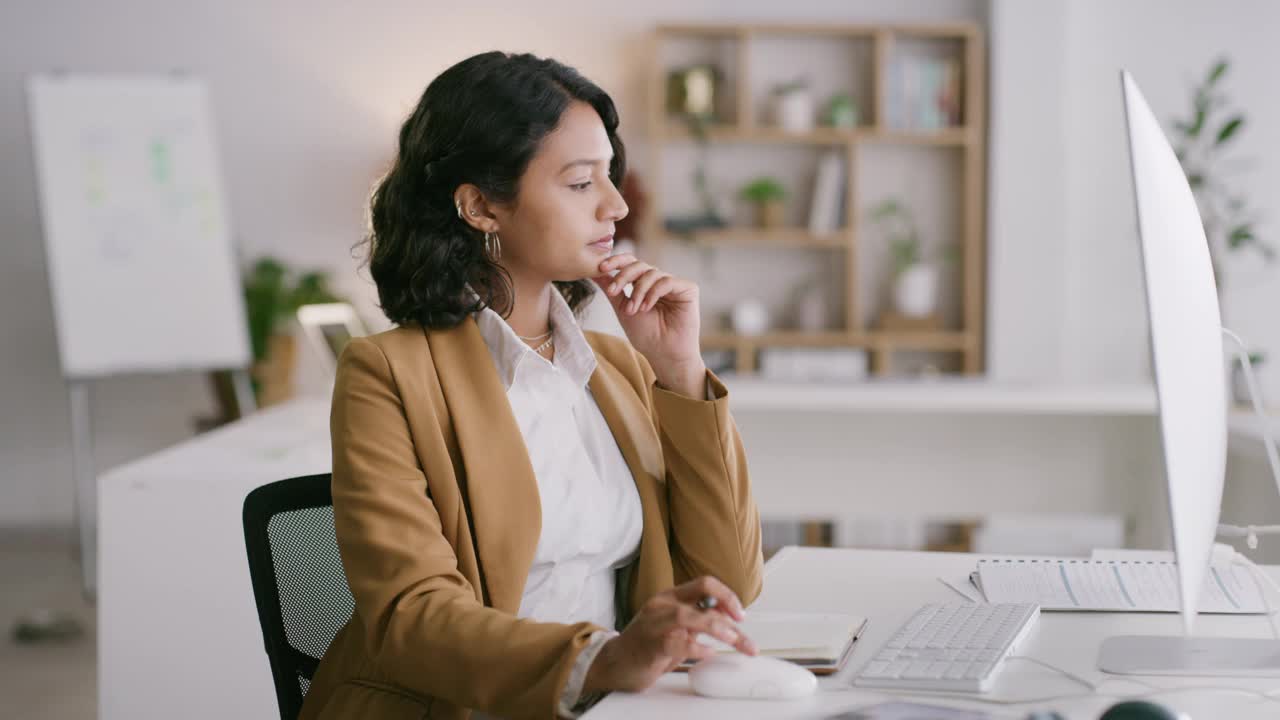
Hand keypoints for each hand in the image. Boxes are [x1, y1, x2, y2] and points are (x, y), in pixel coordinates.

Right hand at [582, 576, 755, 694]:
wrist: (614, 663)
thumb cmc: (647, 646)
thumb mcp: (674, 626)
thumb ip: (697, 620)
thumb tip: (729, 620)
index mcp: (670, 597)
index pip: (704, 583)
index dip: (727, 595)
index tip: (740, 615)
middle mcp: (663, 605)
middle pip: (702, 595)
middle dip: (729, 612)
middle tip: (742, 631)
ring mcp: (655, 623)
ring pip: (689, 616)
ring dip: (716, 628)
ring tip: (732, 639)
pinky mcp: (650, 645)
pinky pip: (678, 642)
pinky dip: (697, 648)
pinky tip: (707, 653)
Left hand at [593, 254, 705, 394]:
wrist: (664, 354)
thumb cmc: (646, 335)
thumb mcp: (622, 309)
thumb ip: (612, 289)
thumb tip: (593, 271)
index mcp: (645, 283)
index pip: (630, 263)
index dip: (615, 261)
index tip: (600, 268)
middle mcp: (659, 281)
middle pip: (639, 264)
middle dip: (623, 276)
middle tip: (613, 292)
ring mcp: (674, 284)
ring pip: (651, 273)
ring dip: (638, 291)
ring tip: (633, 310)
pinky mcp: (688, 289)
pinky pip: (667, 282)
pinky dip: (653, 293)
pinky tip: (646, 308)